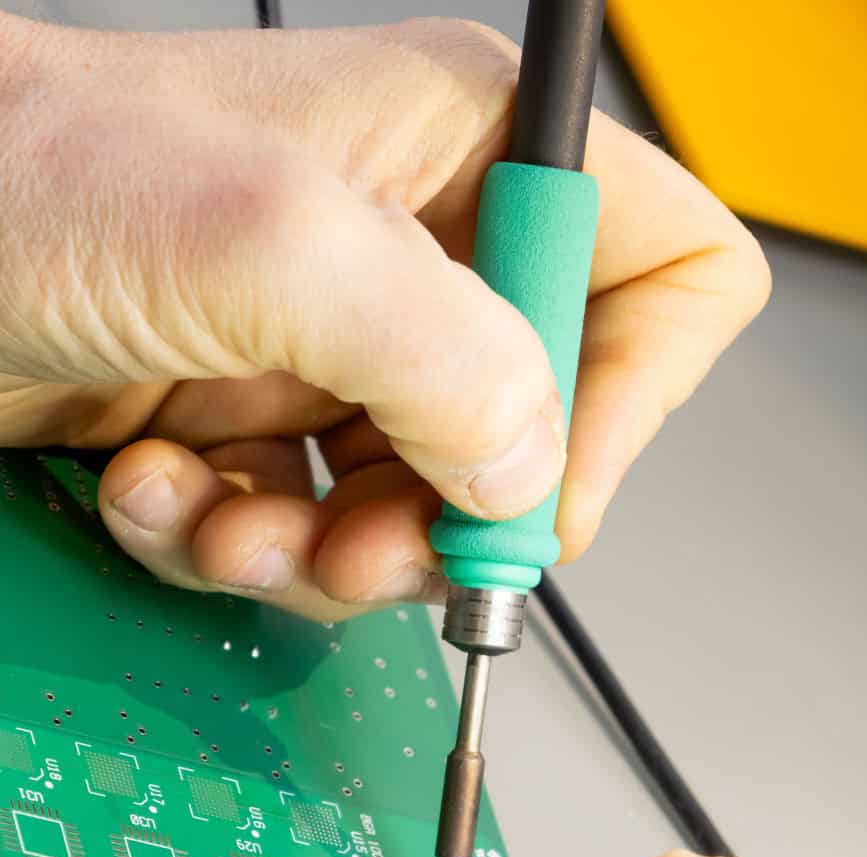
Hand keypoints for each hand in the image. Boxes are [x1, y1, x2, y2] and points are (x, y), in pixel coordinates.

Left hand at [0, 16, 768, 618]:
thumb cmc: (32, 175)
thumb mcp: (267, 244)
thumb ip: (438, 355)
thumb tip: (523, 469)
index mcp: (471, 156)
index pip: (665, 276)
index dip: (630, 395)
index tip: (539, 487)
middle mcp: (424, 256)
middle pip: (539, 432)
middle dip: (443, 519)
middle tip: (363, 545)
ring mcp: (345, 347)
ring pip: (422, 507)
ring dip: (324, 552)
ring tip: (235, 525)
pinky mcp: (270, 415)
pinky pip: (314, 525)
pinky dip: (237, 542)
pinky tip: (163, 495)